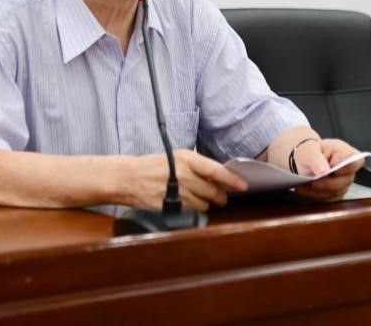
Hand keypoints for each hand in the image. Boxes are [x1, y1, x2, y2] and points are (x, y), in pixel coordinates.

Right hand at [130, 150, 247, 211]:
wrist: (128, 178)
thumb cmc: (152, 166)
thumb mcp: (176, 158)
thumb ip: (197, 167)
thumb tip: (218, 177)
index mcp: (186, 159)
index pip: (216, 171)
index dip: (232, 179)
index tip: (243, 185)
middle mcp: (183, 175)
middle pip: (213, 192)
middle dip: (221, 197)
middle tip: (222, 198)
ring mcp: (176, 193)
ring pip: (204, 205)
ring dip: (206, 204)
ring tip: (198, 199)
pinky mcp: (170, 207)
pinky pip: (190, 213)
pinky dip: (192, 211)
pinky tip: (187, 205)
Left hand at [292, 139, 361, 201]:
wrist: (303, 161)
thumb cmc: (310, 152)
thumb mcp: (309, 150)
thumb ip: (316, 159)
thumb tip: (324, 171)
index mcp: (345, 152)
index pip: (356, 160)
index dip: (349, 167)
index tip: (336, 170)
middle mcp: (347, 169)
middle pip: (347, 180)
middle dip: (329, 183)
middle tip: (314, 182)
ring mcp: (343, 182)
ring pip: (337, 192)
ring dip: (320, 190)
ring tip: (305, 184)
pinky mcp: (336, 193)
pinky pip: (329, 199)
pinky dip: (316, 195)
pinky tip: (306, 189)